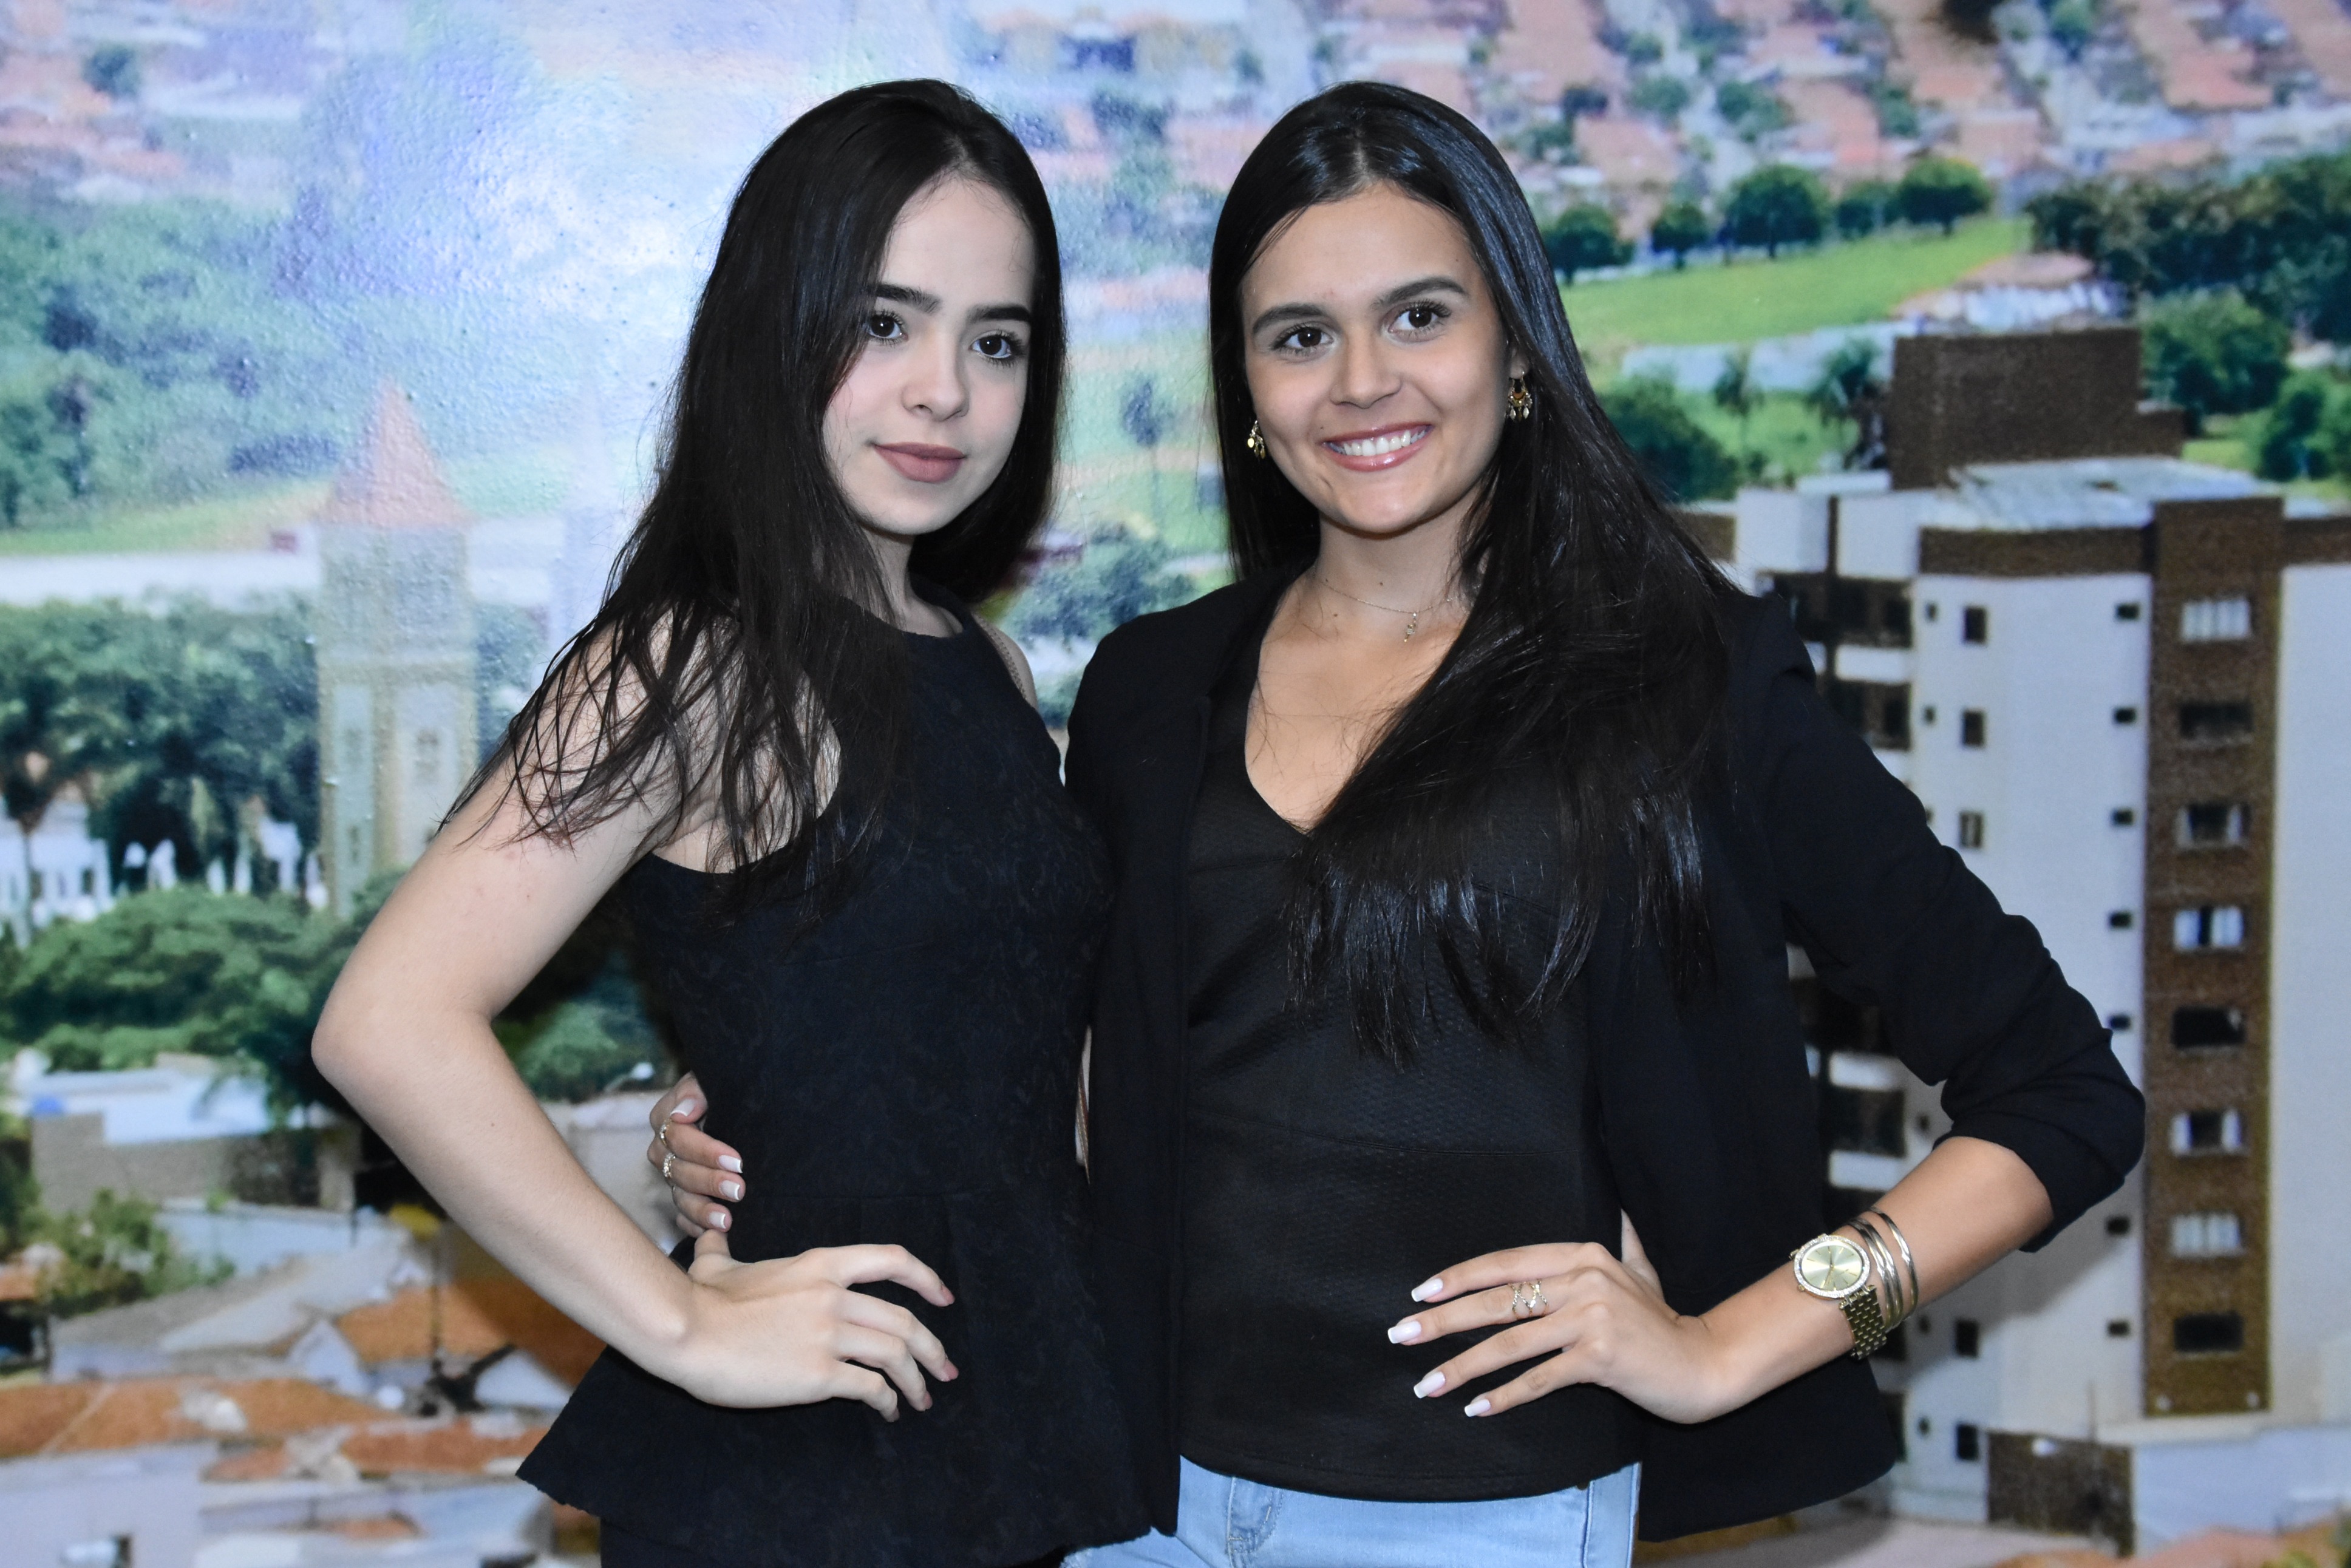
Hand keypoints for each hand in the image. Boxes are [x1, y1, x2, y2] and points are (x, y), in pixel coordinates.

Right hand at [647, 1073, 742, 1235]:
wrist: (741, 1103)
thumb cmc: (726, 1088)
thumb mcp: (713, 1079)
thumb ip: (697, 1091)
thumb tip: (684, 1114)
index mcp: (666, 1119)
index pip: (676, 1138)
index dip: (705, 1151)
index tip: (737, 1160)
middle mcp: (664, 1150)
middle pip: (677, 1170)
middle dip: (709, 1182)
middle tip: (739, 1190)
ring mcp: (673, 1175)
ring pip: (679, 1197)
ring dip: (702, 1210)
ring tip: (727, 1221)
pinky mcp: (686, 1195)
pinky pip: (683, 1217)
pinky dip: (697, 1226)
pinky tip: (714, 1234)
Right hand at [664, 1226, 958, 1417]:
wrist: (688, 1333)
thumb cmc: (700, 1300)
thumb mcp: (717, 1264)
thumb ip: (723, 1247)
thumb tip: (711, 1232)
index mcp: (821, 1265)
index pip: (892, 1260)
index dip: (926, 1278)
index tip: (945, 1297)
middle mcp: (835, 1296)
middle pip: (904, 1321)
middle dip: (932, 1349)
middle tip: (944, 1371)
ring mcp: (829, 1335)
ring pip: (895, 1355)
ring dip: (916, 1380)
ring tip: (922, 1399)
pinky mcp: (819, 1374)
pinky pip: (870, 1388)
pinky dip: (886, 1401)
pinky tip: (887, 1411)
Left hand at [1386, 1213, 1740, 1424]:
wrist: (1705, 1363)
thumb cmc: (1661, 1322)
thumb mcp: (1639, 1270)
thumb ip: (1620, 1241)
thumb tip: (1615, 1206)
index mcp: (1583, 1255)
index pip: (1506, 1263)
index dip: (1460, 1278)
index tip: (1420, 1293)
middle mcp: (1584, 1279)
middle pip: (1498, 1301)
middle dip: (1443, 1321)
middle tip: (1401, 1335)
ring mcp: (1592, 1317)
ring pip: (1511, 1342)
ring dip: (1463, 1366)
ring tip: (1427, 1383)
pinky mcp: (1600, 1357)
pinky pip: (1539, 1377)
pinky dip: (1506, 1395)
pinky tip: (1477, 1408)